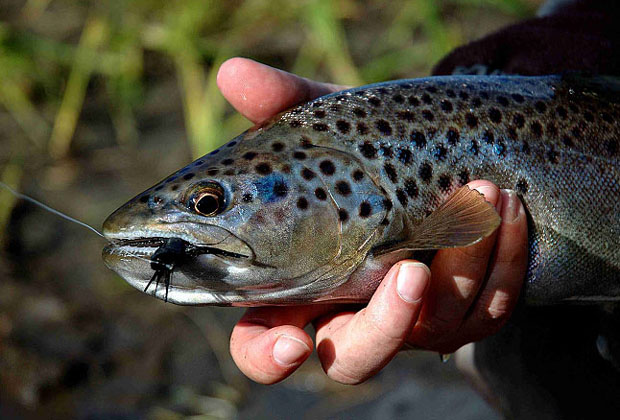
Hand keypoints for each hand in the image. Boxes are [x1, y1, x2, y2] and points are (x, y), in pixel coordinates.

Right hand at [217, 58, 527, 383]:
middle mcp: (354, 311)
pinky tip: (508, 210)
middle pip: (353, 359)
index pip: (264, 343)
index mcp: (301, 284)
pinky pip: (487, 309)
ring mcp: (414, 319)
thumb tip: (231, 72)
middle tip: (408, 274)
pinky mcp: (467, 311)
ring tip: (480, 193)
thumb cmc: (367, 151)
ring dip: (462, 265)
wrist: (443, 157)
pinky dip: (501, 260)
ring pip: (433, 329)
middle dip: (384, 326)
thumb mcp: (330, 127)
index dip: (268, 356)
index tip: (290, 344)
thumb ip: (283, 106)